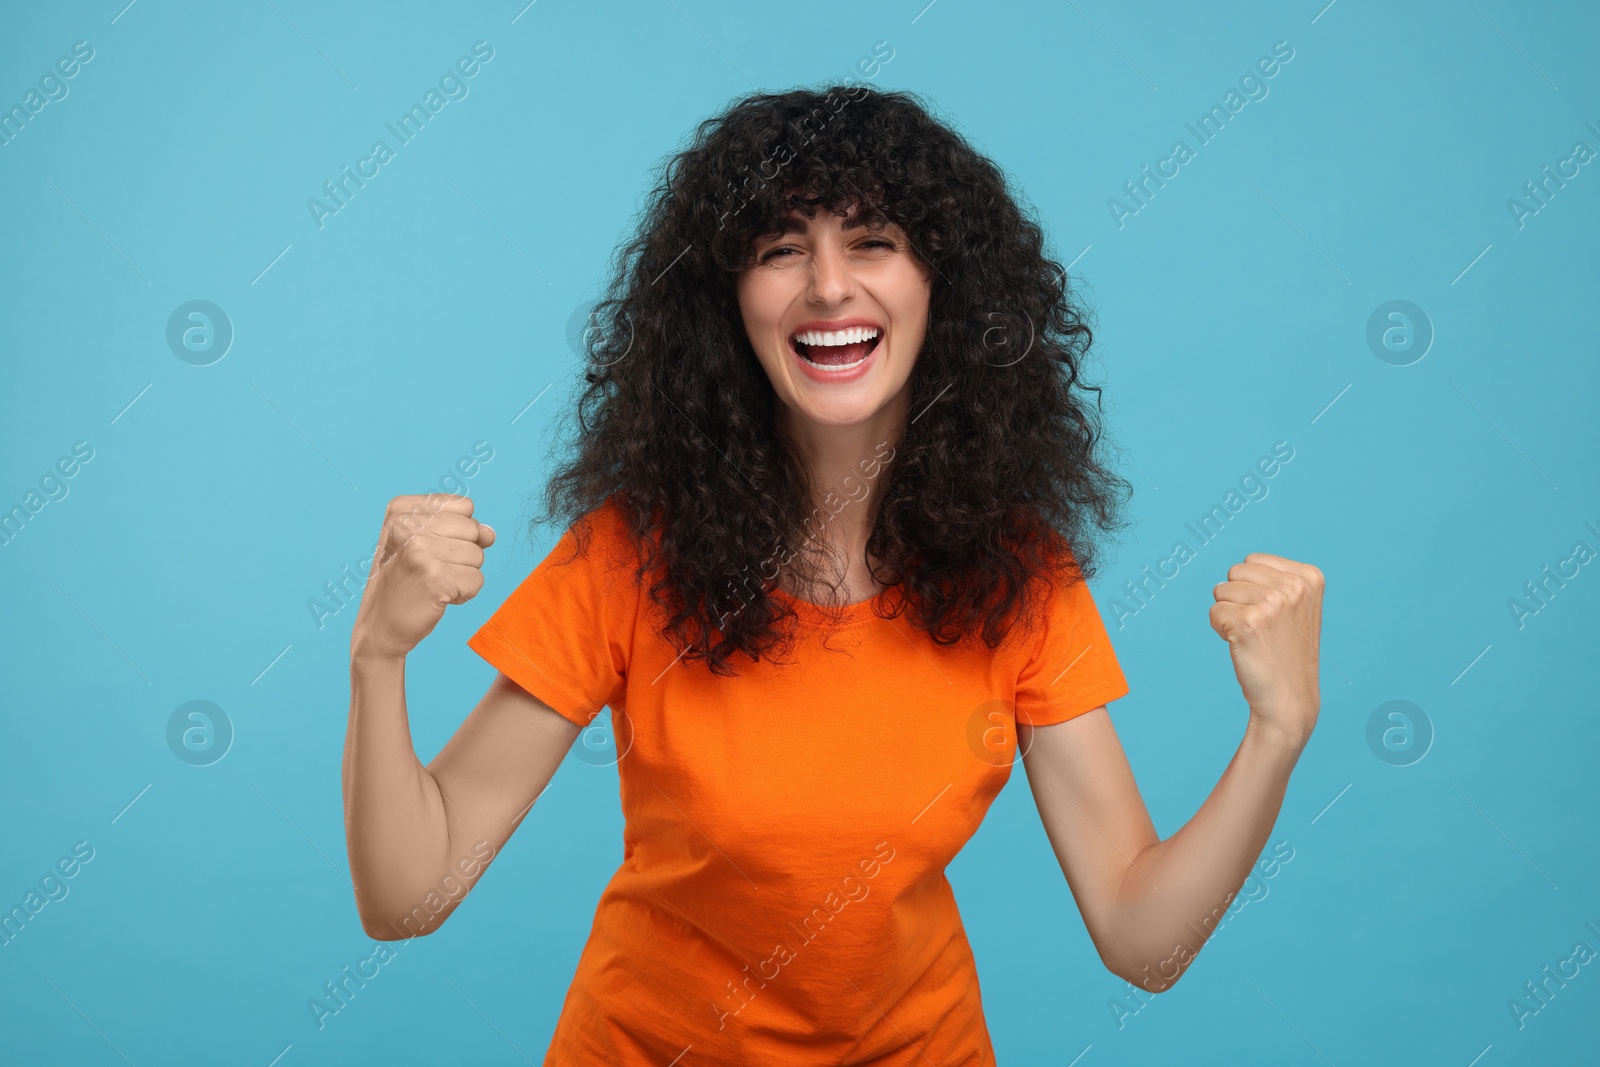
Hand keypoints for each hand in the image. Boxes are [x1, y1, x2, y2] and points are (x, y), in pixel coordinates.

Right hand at [350, 493, 495, 661]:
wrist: (379, 626)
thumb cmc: (404, 582)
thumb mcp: (420, 541)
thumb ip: (459, 528)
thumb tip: (490, 533)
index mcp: (401, 509)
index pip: (465, 506)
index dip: (459, 531)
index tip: (430, 548)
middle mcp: (407, 525)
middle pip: (473, 530)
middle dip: (463, 555)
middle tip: (430, 570)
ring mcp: (420, 550)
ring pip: (478, 556)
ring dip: (462, 575)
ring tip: (432, 583)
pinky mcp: (434, 577)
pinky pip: (477, 580)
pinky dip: (463, 594)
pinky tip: (437, 597)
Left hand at [1209, 552, 1323, 746]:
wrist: (1289, 699)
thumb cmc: (1286, 653)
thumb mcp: (1298, 607)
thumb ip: (1276, 580)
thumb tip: (1235, 570)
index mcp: (1310, 577)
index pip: (1253, 561)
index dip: (1252, 588)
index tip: (1272, 615)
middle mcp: (1293, 586)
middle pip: (1235, 572)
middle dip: (1237, 598)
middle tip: (1259, 627)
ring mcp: (1272, 603)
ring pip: (1221, 590)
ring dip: (1228, 614)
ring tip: (1252, 637)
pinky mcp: (1248, 621)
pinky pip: (1214, 612)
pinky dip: (1219, 629)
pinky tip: (1242, 645)